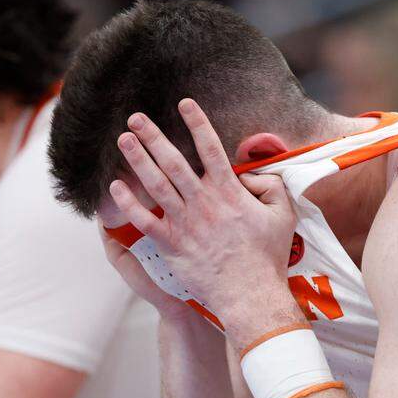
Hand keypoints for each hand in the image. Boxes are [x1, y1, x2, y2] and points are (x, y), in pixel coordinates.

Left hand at [108, 98, 302, 349]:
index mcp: (229, 192)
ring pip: (156, 184)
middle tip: (135, 117)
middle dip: (153, 136)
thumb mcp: (283, 215)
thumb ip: (272, 187)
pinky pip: (145, 220)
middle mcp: (203, 202)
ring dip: (138, 160)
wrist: (250, 294)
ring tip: (123, 140)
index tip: (184, 103)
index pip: (210, 148)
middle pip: (173, 161)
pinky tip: (114, 187)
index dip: (196, 123)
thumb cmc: (267, 257)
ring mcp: (185, 222)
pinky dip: (129, 203)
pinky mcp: (172, 244)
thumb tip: (257, 174)